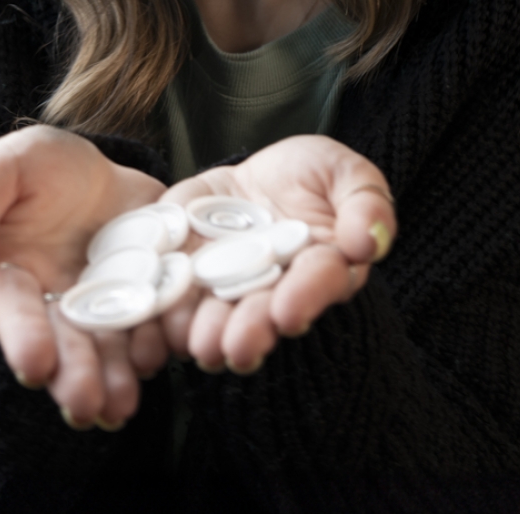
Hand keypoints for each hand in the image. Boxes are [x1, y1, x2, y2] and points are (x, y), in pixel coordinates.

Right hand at [0, 125, 167, 428]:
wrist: (97, 170)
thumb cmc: (37, 168)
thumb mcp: (4, 165)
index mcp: (11, 278)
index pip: (13, 311)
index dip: (22, 337)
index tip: (34, 365)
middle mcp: (56, 306)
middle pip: (64, 344)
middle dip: (75, 376)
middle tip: (86, 406)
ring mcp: (105, 307)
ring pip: (110, 348)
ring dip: (116, 378)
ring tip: (123, 405)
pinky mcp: (149, 298)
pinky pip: (158, 320)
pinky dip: (165, 337)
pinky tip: (173, 349)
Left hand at [160, 135, 395, 373]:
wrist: (261, 175)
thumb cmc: (313, 175)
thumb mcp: (346, 172)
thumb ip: (366, 203)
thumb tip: (367, 244)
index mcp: (322, 268)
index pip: (318, 284)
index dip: (304, 298)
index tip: (288, 313)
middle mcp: (273, 289)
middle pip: (263, 312)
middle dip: (249, 331)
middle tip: (235, 348)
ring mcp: (225, 285)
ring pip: (216, 315)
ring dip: (206, 332)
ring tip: (198, 343)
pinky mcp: (185, 273)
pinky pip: (170, 292)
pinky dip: (160, 306)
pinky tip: (152, 316)